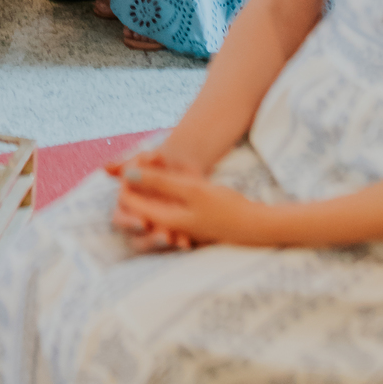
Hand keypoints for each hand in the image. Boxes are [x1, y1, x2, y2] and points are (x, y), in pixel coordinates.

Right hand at [106, 148, 199, 251]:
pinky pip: (172, 244)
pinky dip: (179, 243)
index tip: (142, 223)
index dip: (128, 222)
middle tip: (164, 237)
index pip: (119, 218)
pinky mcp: (171, 231)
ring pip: (153, 243)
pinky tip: (186, 242)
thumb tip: (107, 168)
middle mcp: (138, 218)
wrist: (181, 163)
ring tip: (178, 241)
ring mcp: (154, 227)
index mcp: (126, 204)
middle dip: (150, 240)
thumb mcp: (145, 158)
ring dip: (164, 244)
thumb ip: (127, 163)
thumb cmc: (156, 162)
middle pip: (136, 238)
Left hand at [113, 161, 276, 248]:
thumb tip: (126, 176)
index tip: (140, 159)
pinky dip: (164, 190)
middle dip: (137, 180)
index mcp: (164, 219)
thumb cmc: (225, 206)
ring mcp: (178, 226)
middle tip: (146, 157)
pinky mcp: (189, 223)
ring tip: (156, 160)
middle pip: (138, 204)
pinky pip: (166, 206)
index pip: (128, 201)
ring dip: (151, 183)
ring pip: (152, 204)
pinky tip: (169, 173)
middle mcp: (167, 226)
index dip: (128, 178)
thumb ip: (158, 183)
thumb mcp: (191, 189)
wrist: (256, 224)